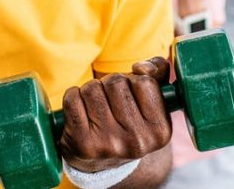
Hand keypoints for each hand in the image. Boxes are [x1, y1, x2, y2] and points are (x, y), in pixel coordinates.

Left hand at [59, 58, 172, 173]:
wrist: (104, 164)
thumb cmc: (130, 121)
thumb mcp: (153, 100)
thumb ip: (158, 72)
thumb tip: (142, 67)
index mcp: (160, 131)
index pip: (144, 82)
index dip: (134, 80)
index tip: (132, 94)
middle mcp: (137, 141)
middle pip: (116, 82)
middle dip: (110, 84)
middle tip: (111, 101)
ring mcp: (108, 144)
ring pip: (92, 88)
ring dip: (91, 90)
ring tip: (96, 106)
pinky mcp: (82, 144)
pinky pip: (72, 99)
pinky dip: (73, 96)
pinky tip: (81, 110)